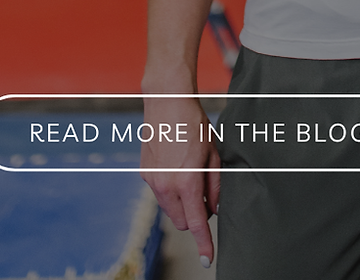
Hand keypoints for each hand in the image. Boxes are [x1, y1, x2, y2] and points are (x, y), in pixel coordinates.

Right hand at [141, 95, 219, 267]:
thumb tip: (214, 209)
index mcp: (186, 181)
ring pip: (169, 208)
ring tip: (190, 173)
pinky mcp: (144, 173)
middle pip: (181, 221)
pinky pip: (160, 193)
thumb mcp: (213, 153)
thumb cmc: (193, 123)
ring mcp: (152, 180)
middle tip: (204, 195)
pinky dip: (170, 189)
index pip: (196, 223)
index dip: (204, 243)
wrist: (167, 101)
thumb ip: (215, 185)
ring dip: (181, 203)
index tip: (207, 258)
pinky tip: (177, 165)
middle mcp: (166, 185)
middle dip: (194, 216)